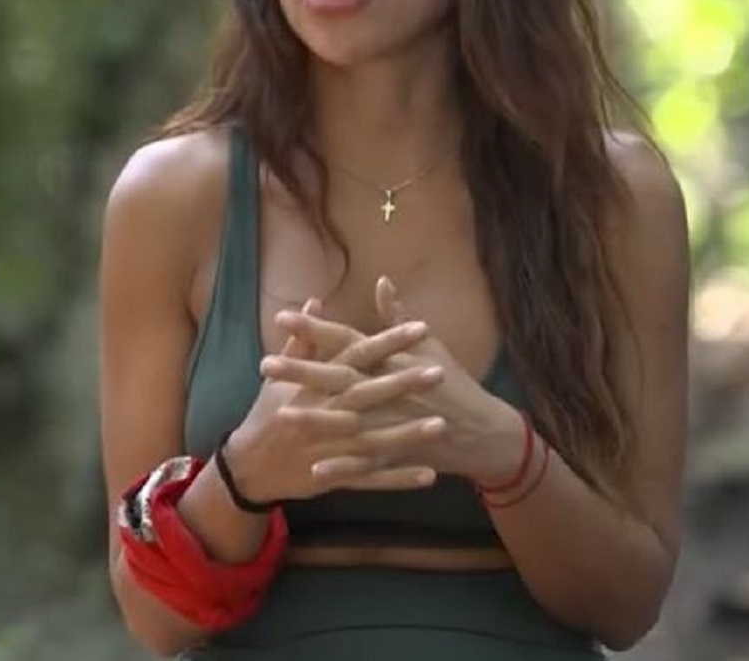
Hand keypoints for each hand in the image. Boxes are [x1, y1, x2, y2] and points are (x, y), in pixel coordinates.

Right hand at [224, 297, 448, 504]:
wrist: (248, 464)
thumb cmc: (267, 412)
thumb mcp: (279, 374)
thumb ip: (303, 338)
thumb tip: (315, 300)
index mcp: (316, 384)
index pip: (357, 355)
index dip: (388, 342)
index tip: (419, 327)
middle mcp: (326, 413)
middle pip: (370, 394)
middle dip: (404, 382)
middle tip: (439, 372)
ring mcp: (331, 448)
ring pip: (375, 439)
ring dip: (409, 434)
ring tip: (442, 424)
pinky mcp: (335, 476)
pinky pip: (372, 479)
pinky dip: (399, 479)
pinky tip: (429, 476)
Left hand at [267, 277, 526, 485]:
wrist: (484, 430)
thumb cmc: (453, 382)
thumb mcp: (428, 344)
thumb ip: (398, 315)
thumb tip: (381, 280)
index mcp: (391, 359)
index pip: (346, 339)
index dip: (314, 328)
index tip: (283, 317)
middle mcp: (388, 389)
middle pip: (338, 378)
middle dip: (300, 372)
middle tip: (264, 365)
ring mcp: (393, 424)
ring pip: (347, 421)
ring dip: (314, 419)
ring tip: (280, 414)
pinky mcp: (399, 455)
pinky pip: (367, 464)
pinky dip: (343, 466)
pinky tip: (316, 467)